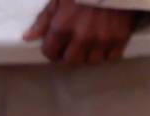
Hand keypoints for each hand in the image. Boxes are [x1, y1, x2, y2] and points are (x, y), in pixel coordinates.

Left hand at [24, 0, 138, 63]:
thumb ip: (44, 19)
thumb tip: (28, 38)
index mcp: (63, 27)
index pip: (50, 53)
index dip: (51, 49)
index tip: (56, 44)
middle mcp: (82, 37)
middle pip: (71, 61)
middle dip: (69, 54)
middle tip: (73, 45)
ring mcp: (102, 39)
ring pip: (91, 61)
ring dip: (89, 54)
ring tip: (90, 42)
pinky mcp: (121, 37)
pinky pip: (111, 57)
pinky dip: (108, 52)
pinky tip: (105, 41)